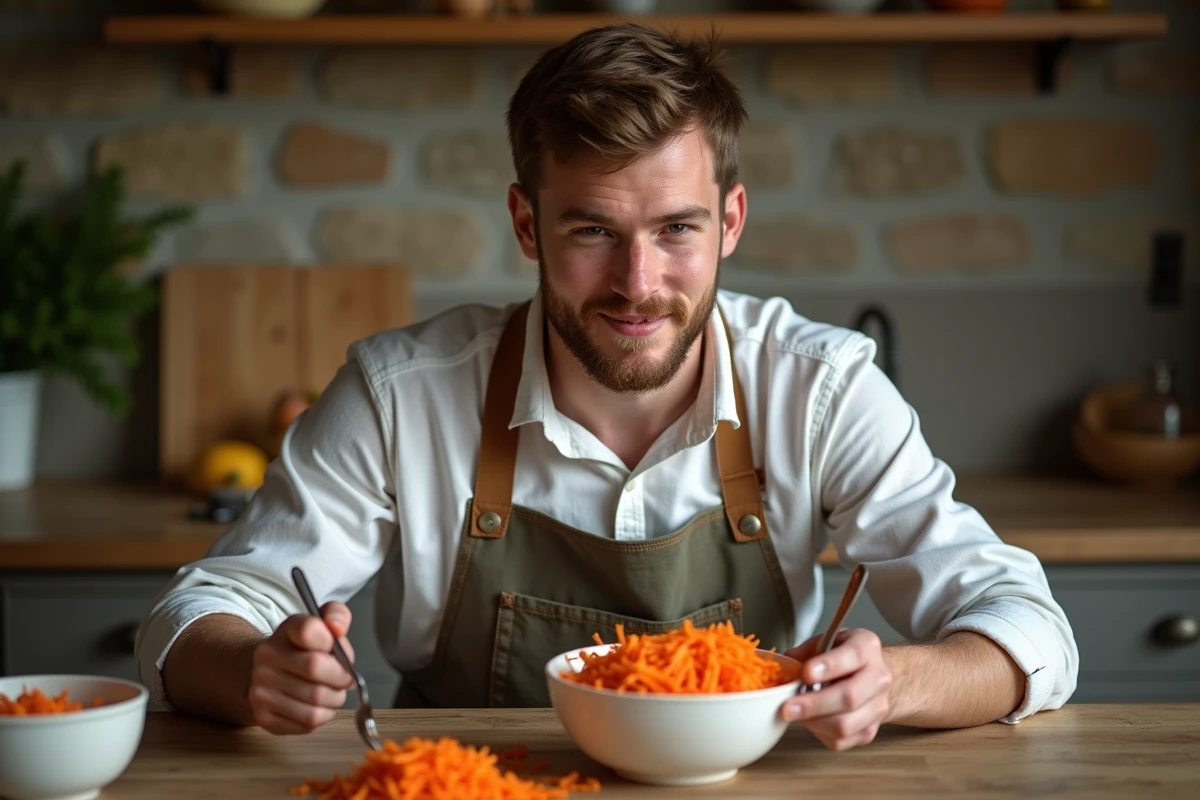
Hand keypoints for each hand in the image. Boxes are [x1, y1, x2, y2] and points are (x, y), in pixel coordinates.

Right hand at [248, 602, 355, 734]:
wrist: (269, 673)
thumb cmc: (304, 650)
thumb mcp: (322, 624)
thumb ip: (337, 616)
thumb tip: (337, 627)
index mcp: (285, 630)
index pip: (310, 629)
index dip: (334, 643)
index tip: (336, 651)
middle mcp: (265, 657)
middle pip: (315, 668)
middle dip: (340, 677)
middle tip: (345, 679)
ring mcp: (260, 688)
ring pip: (315, 702)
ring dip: (334, 700)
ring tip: (332, 693)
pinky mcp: (263, 716)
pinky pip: (307, 723)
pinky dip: (322, 716)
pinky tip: (317, 705)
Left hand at [782, 628, 891, 750]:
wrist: (872, 678)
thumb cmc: (843, 657)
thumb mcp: (827, 641)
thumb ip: (806, 652)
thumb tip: (785, 664)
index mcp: (867, 647)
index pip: (854, 655)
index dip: (829, 666)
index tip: (806, 673)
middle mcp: (879, 678)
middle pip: (850, 697)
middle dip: (814, 704)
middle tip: (787, 707)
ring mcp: (878, 708)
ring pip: (845, 725)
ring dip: (813, 722)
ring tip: (793, 714)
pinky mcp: (869, 732)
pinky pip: (841, 741)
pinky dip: (819, 733)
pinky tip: (809, 721)